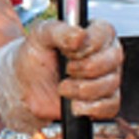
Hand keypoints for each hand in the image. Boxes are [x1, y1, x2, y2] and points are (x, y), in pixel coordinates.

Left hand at [0, 19, 122, 128]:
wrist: (25, 86)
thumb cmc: (35, 56)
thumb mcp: (41, 36)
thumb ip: (59, 31)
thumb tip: (79, 35)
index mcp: (94, 32)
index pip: (105, 33)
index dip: (88, 44)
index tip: (70, 52)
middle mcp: (106, 54)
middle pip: (113, 59)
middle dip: (86, 68)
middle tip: (66, 70)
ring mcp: (108, 78)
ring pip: (111, 84)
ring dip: (83, 89)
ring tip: (63, 88)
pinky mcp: (105, 101)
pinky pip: (111, 106)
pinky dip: (91, 108)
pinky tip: (75, 105)